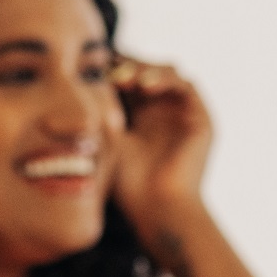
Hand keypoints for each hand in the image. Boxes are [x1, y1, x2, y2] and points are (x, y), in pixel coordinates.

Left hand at [106, 56, 212, 247]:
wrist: (158, 209)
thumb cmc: (127, 186)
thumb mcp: (106, 142)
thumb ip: (99, 112)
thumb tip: (74, 84)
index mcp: (138, 122)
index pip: (126, 83)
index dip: (111, 70)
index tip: (90, 67)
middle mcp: (162, 116)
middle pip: (146, 72)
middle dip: (126, 66)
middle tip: (106, 68)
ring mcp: (183, 116)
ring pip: (166, 74)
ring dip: (144, 70)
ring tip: (123, 78)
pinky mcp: (201, 120)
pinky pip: (186, 85)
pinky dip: (165, 79)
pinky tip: (144, 85)